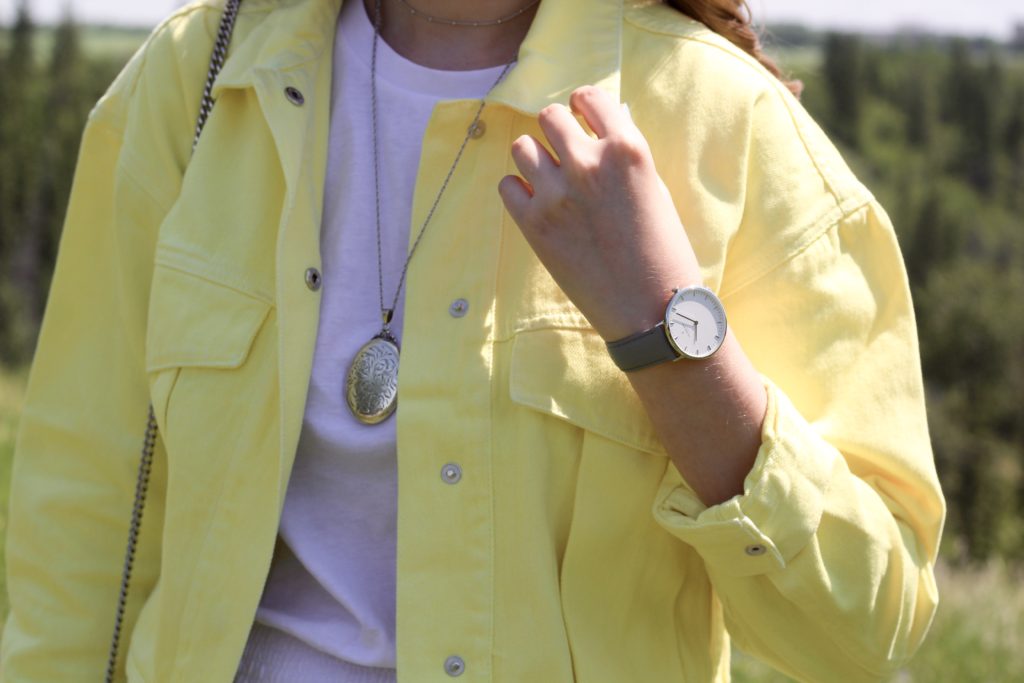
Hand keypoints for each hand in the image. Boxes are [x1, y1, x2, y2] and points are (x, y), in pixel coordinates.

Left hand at [498, 85, 701, 340]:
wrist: (649, 310)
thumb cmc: (663, 251)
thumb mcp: (655, 190)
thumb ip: (625, 156)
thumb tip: (601, 126)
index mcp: (627, 150)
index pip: (590, 98)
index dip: (584, 106)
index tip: (582, 117)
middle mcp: (588, 164)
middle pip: (550, 117)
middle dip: (557, 130)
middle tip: (565, 152)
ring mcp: (556, 194)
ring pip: (522, 147)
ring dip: (534, 158)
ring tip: (550, 179)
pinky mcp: (534, 225)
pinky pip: (507, 185)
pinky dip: (518, 190)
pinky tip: (537, 203)